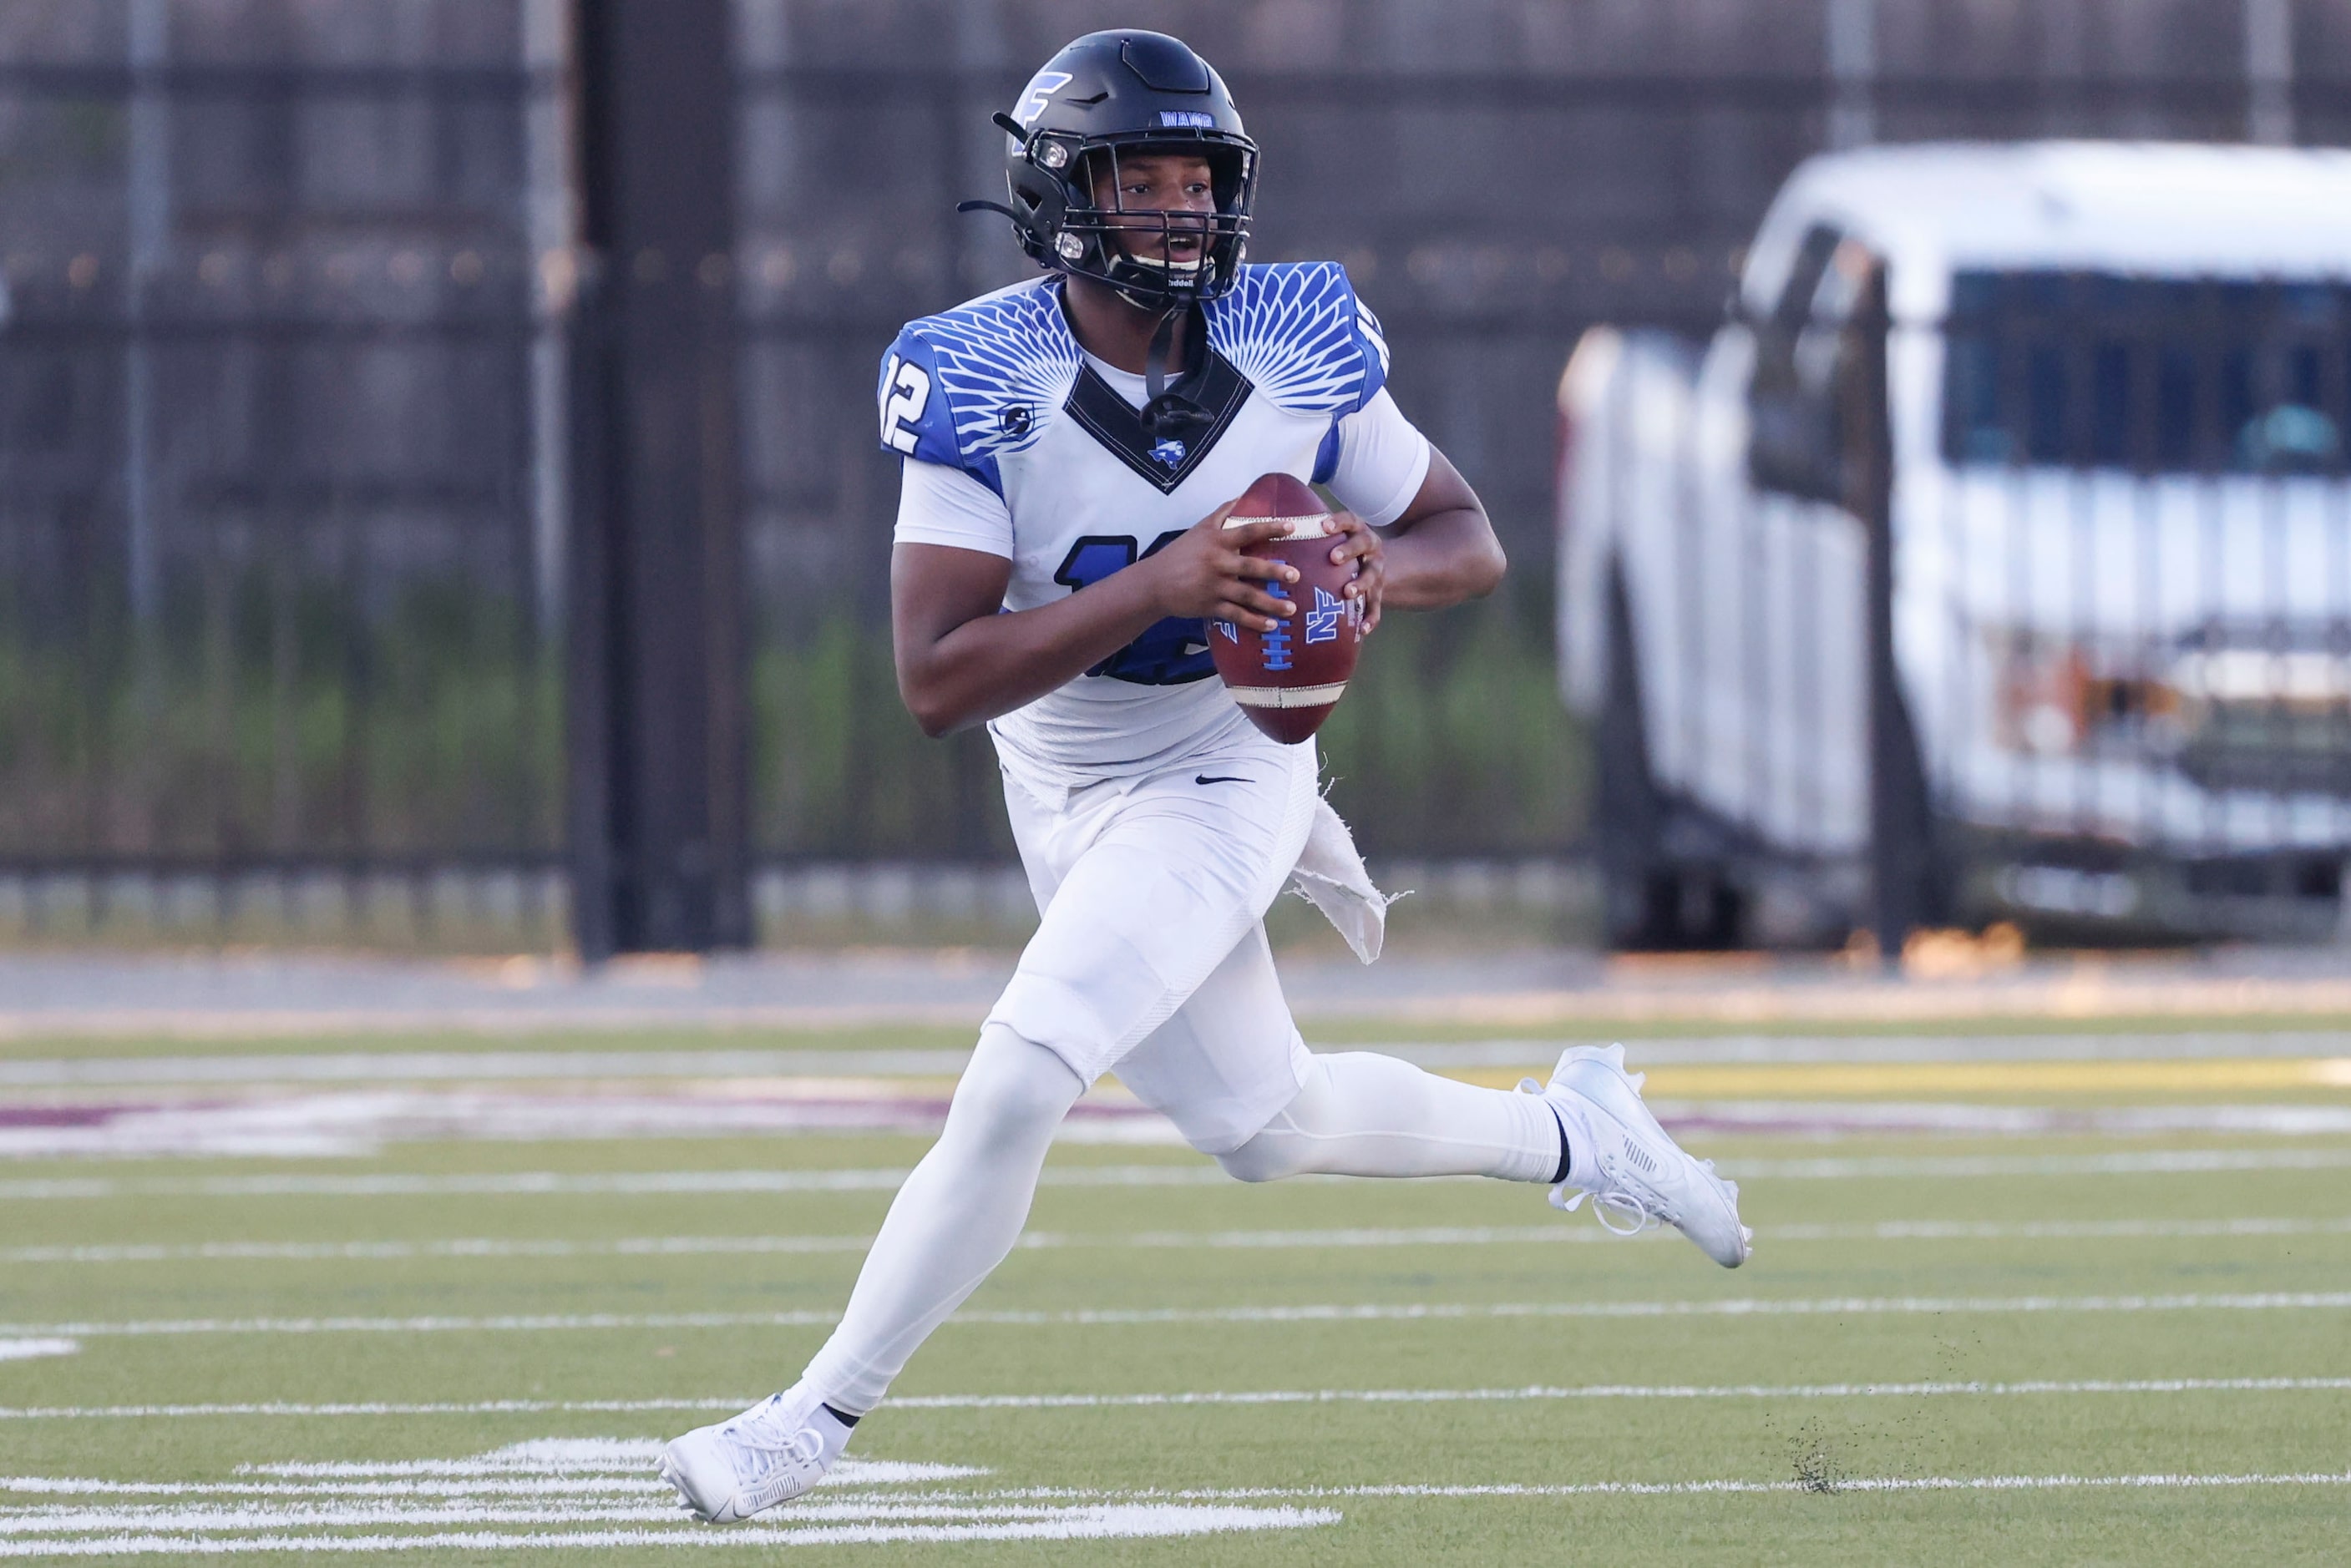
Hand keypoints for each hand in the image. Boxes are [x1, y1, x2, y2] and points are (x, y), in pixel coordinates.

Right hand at [1139, 502, 1299, 630]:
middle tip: (1295, 575)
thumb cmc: (1179, 554)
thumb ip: (1221, 514)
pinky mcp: (1210, 606)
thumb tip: (1241, 496)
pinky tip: (1271, 625)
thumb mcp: (1199, 529)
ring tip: (1292, 608)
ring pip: (1247, 596)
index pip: (1248, 531)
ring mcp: (1214, 587)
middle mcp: (1218, 563)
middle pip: (1251, 567)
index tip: (1292, 528)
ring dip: (1271, 603)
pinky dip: (1254, 622)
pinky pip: (1236, 615)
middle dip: (1274, 571)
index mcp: (1217, 541)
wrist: (1154, 583)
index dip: (1270, 528)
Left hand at [1322, 510, 1385, 633]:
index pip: (1349, 520)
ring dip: (1361, 583)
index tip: (1324, 527)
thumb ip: (1311, 535)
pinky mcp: (1380, 592)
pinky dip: (1370, 618)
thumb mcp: (1331, 538)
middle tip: (1333, 558)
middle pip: (1363, 544)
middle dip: (1349, 550)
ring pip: (1372, 575)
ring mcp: (1377, 570)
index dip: (1338, 522)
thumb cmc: (1339, 549)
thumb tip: (1271, 531)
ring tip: (1347, 592)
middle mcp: (1370, 547)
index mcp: (1357, 530)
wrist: (1371, 563)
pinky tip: (1361, 630)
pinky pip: (1377, 606)